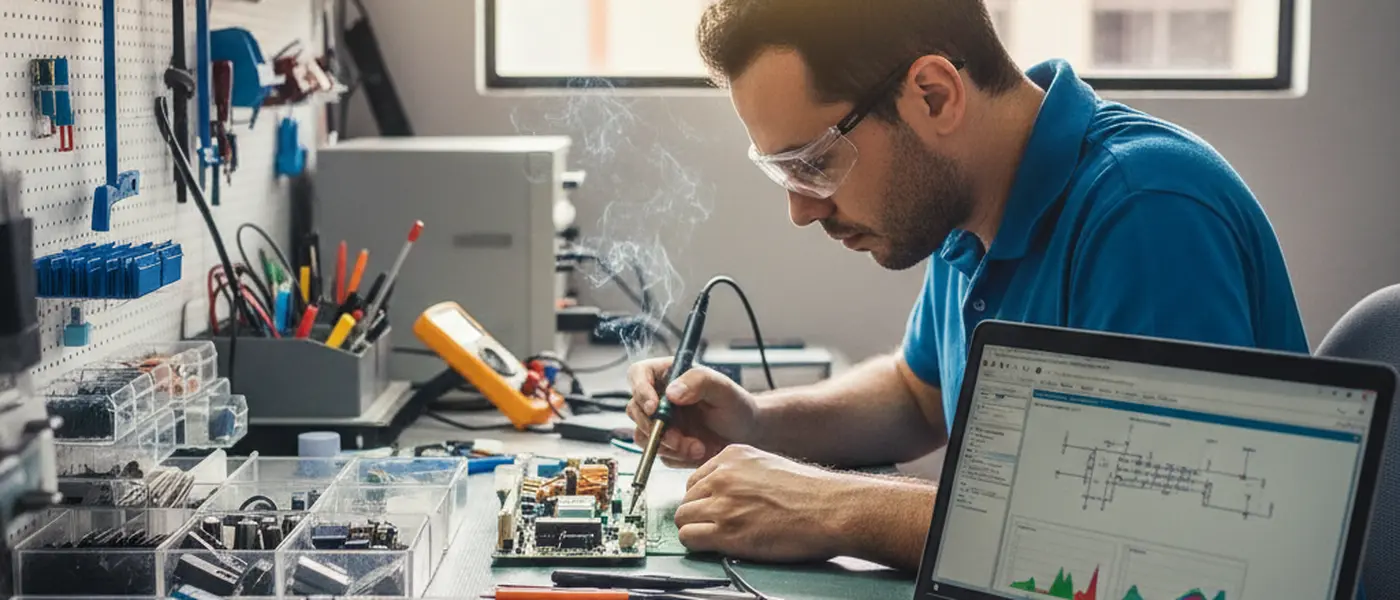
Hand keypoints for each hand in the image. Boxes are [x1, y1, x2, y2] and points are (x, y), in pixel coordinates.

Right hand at [625, 357, 759, 467]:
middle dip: (656, 428)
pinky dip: (678, 457)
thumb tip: (671, 393)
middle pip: (636, 410)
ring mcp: (660, 423)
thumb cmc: (736, 405)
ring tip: (699, 448)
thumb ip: (698, 382)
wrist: (746, 434)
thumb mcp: (722, 388)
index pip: (639, 374)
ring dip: (669, 446)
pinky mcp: (665, 444)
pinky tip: (699, 452)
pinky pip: (659, 454)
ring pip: (644, 436)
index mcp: (668, 375)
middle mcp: (659, 398)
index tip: (654, 409)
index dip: (640, 390)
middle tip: (679, 439)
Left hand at [674, 445, 852, 563]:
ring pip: (683, 518)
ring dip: (696, 529)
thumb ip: (742, 473)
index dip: (704, 497)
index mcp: (732, 456)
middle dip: (698, 514)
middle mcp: (722, 476)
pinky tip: (714, 546)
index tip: (713, 508)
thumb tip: (728, 491)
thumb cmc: (810, 491)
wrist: (830, 509)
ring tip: (717, 537)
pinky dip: (697, 544)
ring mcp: (722, 503)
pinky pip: (689, 538)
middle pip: (686, 498)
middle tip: (716, 526)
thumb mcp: (769, 465)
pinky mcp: (726, 531)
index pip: (696, 478)